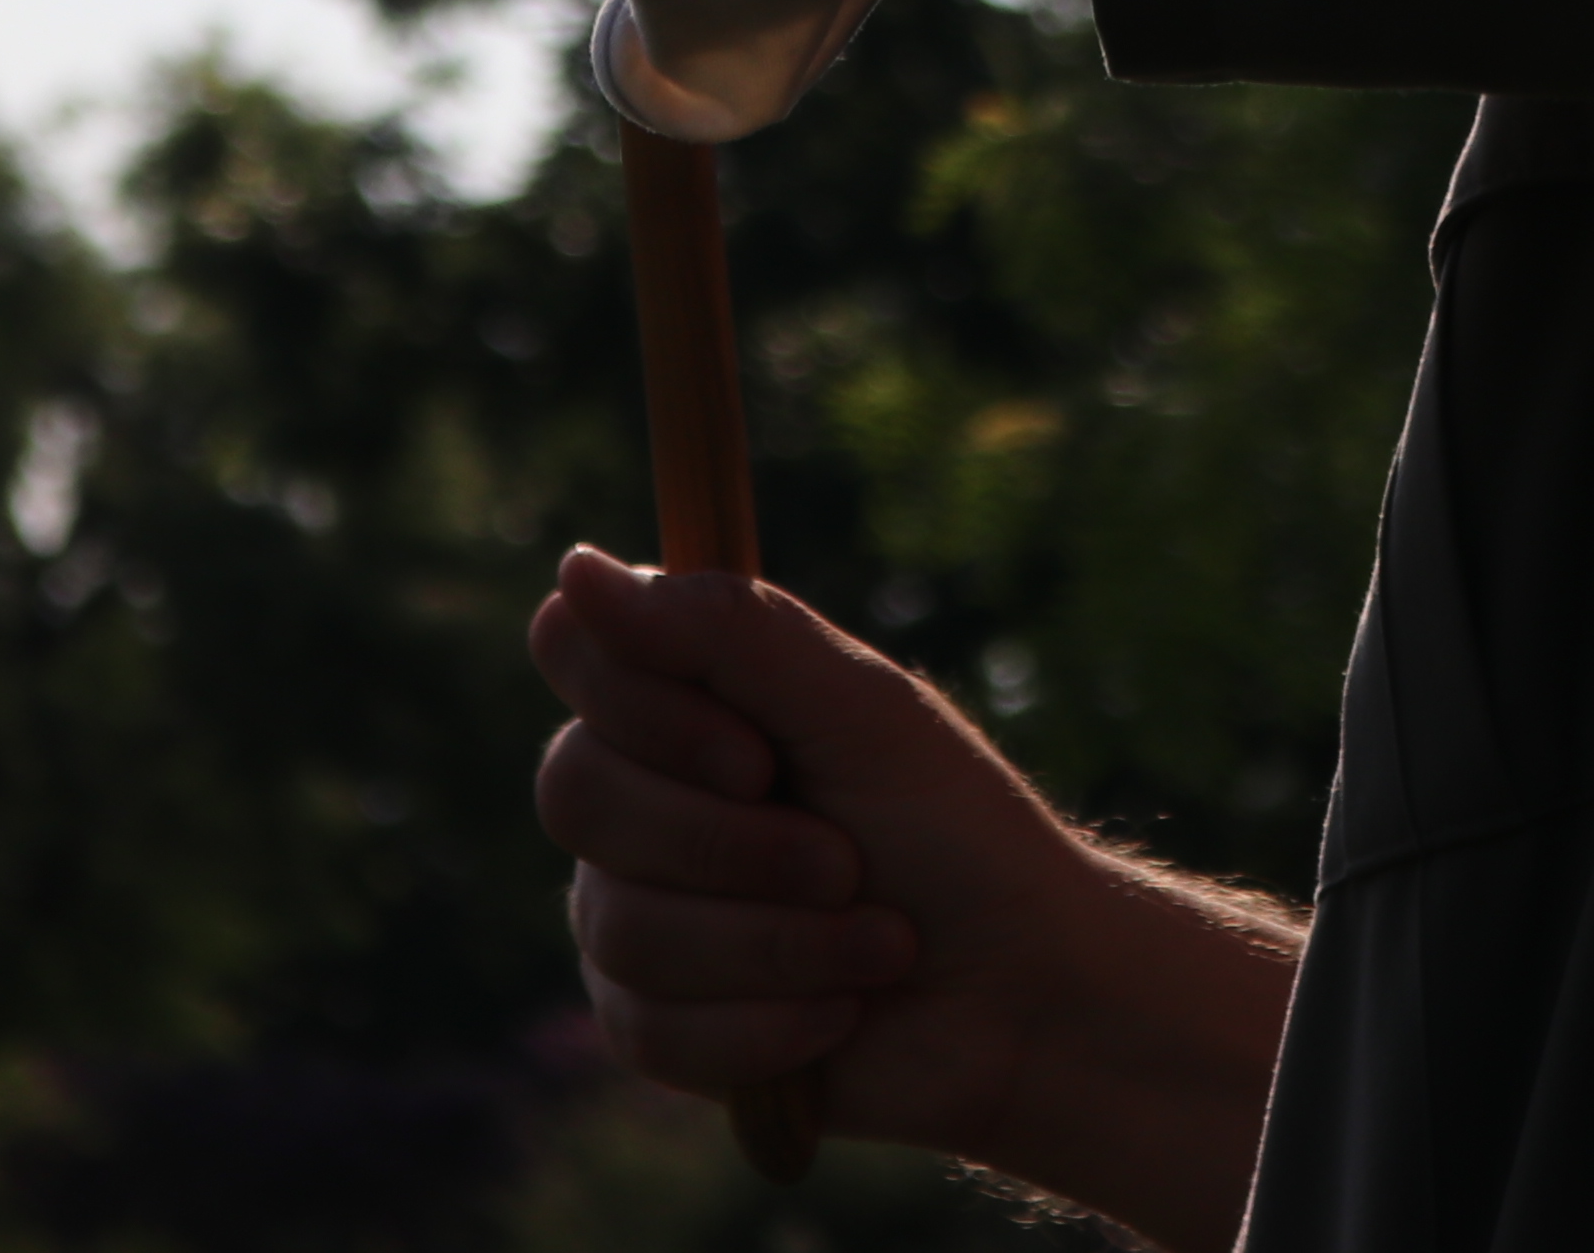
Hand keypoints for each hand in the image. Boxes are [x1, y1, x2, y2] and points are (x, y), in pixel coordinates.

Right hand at [528, 548, 1297, 1248]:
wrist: (1024, 995)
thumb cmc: (955, 833)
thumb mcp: (860, 709)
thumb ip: (725, 632)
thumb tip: (576, 567)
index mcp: (688, 693)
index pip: (570, 647)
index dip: (645, 706)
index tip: (756, 754)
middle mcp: (641, 791)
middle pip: (574, 792)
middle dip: (731, 843)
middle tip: (846, 860)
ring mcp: (633, 908)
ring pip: (621, 923)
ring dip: (778, 941)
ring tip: (879, 942)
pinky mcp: (653, 1022)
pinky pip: (647, 1025)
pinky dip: (768, 1024)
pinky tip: (840, 1013)